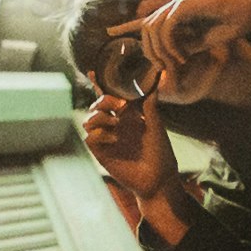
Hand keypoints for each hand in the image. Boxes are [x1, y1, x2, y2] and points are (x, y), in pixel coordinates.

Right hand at [76, 87, 176, 218]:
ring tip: (116, 123)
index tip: (93, 71)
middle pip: (97, 105)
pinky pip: (90, 137)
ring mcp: (107, 137)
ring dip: (100, 117)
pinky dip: (100, 134)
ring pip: (89, 119)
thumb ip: (150, 105)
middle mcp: (115, 124)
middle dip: (103, 100)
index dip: (100, 84)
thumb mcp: (156, 127)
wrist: (158, 178)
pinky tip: (114, 139)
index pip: (110, 97)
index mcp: (127, 115)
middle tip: (119, 105)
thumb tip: (159, 78)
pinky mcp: (101, 152)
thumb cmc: (160, 153)